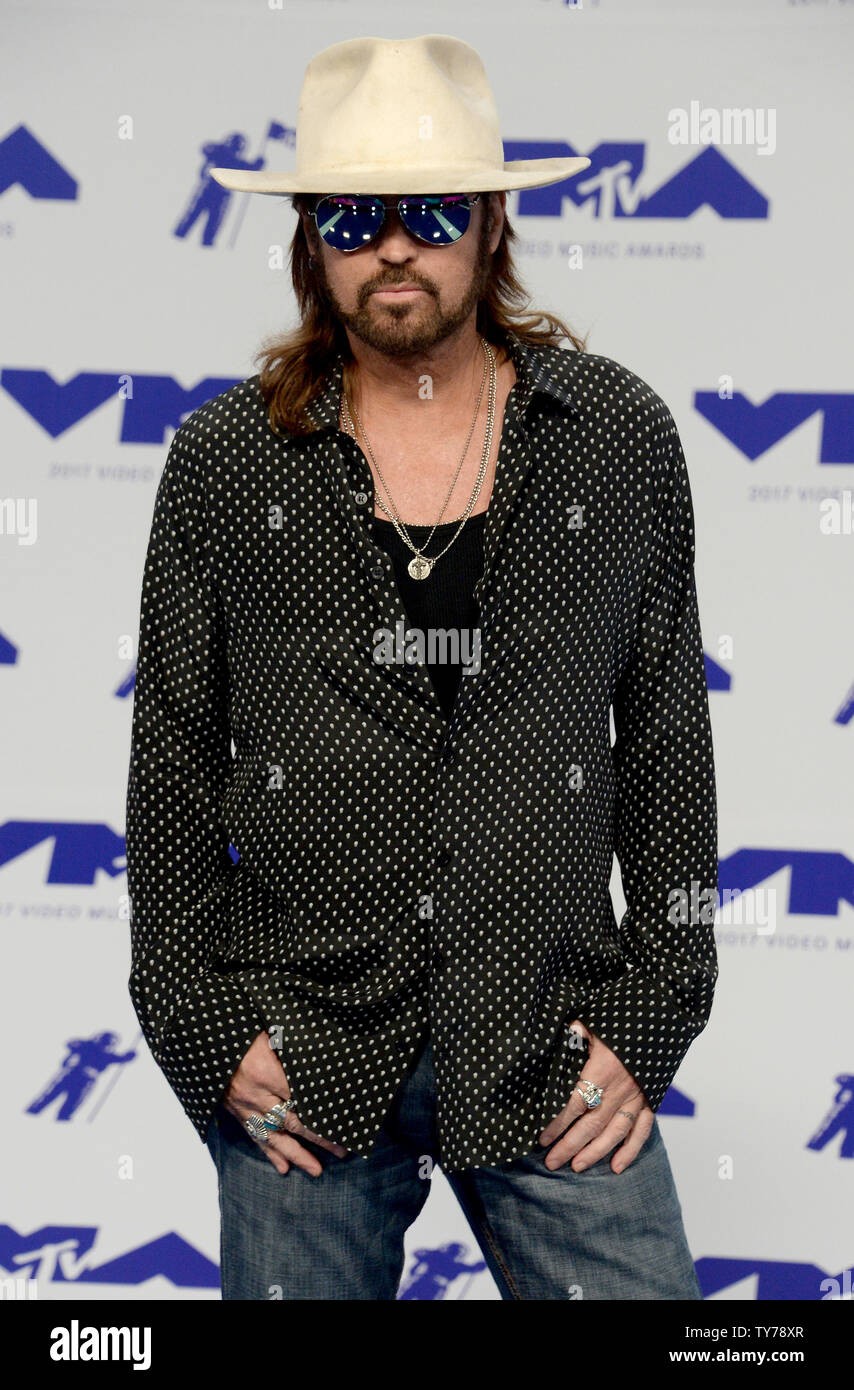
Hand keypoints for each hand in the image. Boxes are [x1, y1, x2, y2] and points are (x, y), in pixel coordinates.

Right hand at [221, 1030, 349, 1176]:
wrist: (204, 1038)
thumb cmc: (242, 1030)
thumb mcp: (270, 1031)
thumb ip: (292, 1048)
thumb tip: (321, 1054)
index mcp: (266, 1071)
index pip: (300, 1098)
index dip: (322, 1113)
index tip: (342, 1122)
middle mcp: (255, 1094)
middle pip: (291, 1122)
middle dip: (317, 1139)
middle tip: (341, 1152)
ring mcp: (244, 1106)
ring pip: (273, 1136)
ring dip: (296, 1155)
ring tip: (315, 1170)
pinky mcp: (236, 1111)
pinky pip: (254, 1136)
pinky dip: (269, 1153)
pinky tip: (282, 1167)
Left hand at [538, 1020, 652, 1173]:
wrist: (660, 1016)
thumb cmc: (621, 1018)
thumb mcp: (594, 1021)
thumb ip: (574, 1034)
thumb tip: (557, 1040)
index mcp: (602, 1068)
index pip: (575, 1103)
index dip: (557, 1123)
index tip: (542, 1138)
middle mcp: (620, 1088)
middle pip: (592, 1124)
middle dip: (569, 1145)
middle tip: (551, 1162)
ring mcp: (637, 1096)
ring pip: (614, 1132)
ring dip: (594, 1152)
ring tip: (575, 1167)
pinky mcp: (650, 1100)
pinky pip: (641, 1130)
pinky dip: (630, 1150)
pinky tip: (617, 1167)